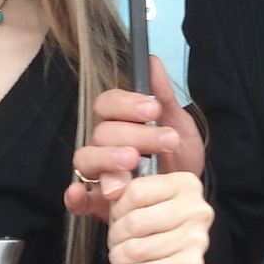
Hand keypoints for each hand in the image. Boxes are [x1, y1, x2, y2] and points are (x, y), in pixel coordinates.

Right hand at [65, 55, 205, 219]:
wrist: (188, 197)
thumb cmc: (179, 159)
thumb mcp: (180, 126)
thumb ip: (163, 95)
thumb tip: (153, 60)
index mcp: (120, 122)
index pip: (107, 104)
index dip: (126, 104)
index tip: (154, 109)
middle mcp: (104, 146)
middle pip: (101, 132)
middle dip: (134, 134)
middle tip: (166, 141)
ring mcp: (98, 174)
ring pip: (85, 159)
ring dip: (107, 159)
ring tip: (134, 163)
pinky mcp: (97, 203)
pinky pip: (78, 200)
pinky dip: (75, 196)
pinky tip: (80, 193)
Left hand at [104, 168, 210, 263]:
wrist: (169, 261)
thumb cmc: (148, 224)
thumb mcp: (132, 196)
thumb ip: (115, 181)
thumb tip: (110, 189)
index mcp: (185, 185)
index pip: (136, 192)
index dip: (117, 209)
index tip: (118, 217)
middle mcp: (197, 211)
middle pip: (135, 223)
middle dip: (115, 237)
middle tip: (117, 241)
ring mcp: (197, 241)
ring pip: (135, 250)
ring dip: (118, 258)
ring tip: (122, 257)